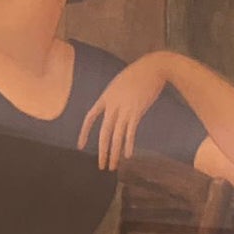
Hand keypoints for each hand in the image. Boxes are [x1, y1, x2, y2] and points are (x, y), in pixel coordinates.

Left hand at [77, 52, 174, 171]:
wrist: (153, 67)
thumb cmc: (138, 74)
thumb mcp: (119, 84)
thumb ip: (114, 98)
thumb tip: (113, 111)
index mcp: (106, 97)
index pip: (90, 117)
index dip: (84, 133)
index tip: (80, 146)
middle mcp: (113, 105)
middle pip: (103, 133)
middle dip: (102, 152)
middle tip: (101, 166)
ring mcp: (124, 109)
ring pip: (116, 137)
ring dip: (114, 154)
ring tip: (113, 166)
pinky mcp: (137, 112)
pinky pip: (130, 132)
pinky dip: (128, 144)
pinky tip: (128, 155)